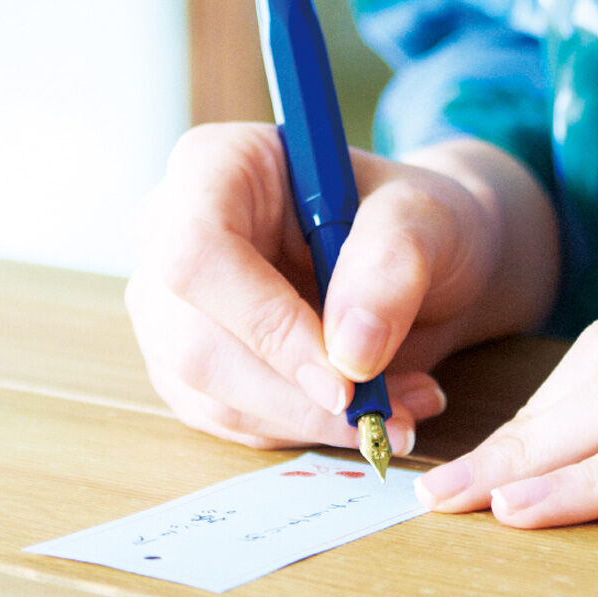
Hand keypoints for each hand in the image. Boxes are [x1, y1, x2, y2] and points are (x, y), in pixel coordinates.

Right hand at [125, 125, 558, 453]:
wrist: (419, 261)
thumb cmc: (414, 220)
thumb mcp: (429, 218)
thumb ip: (393, 266)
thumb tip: (351, 353)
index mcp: (215, 166)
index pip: (197, 252)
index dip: (265, 323)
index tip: (346, 375)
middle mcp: (169, 233)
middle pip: (192, 341)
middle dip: (297, 394)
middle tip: (387, 411)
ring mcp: (170, 306)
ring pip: (209, 394)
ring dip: (310, 420)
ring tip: (399, 407)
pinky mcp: (186, 365)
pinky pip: (228, 420)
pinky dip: (303, 430)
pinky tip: (364, 411)